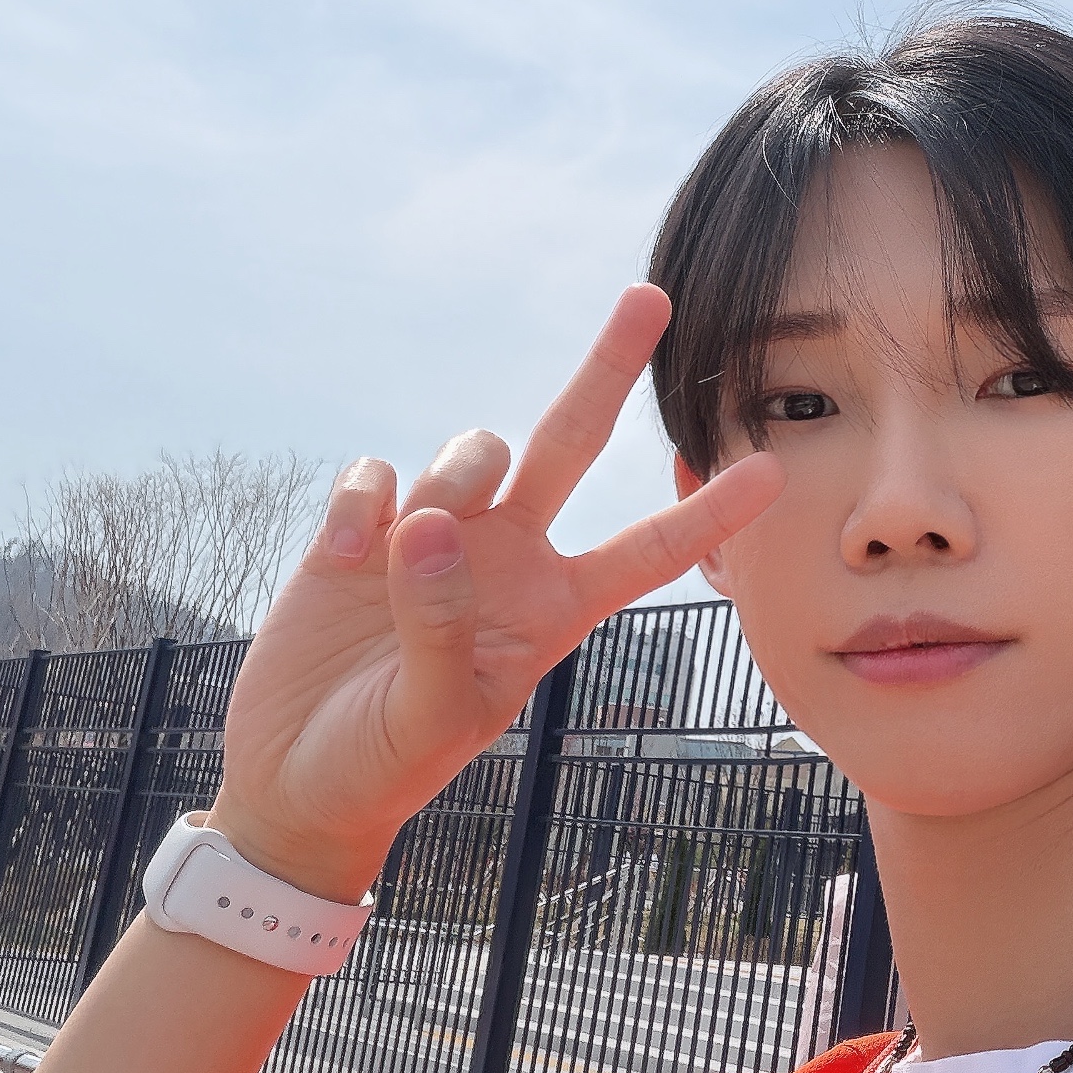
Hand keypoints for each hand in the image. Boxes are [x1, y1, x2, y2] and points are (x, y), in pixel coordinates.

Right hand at [206, 287, 782, 897]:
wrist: (298, 778)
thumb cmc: (384, 764)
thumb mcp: (430, 717)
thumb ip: (440, 627)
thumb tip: (432, 527)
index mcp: (554, 610)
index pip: (648, 553)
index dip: (708, 513)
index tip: (773, 472)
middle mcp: (509, 558)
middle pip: (569, 441)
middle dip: (608, 368)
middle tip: (650, 295)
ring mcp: (438, 536)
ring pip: (474, 450)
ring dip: (452, 474)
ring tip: (404, 546)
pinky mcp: (363, 529)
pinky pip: (378, 472)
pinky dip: (361, 502)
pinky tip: (339, 558)